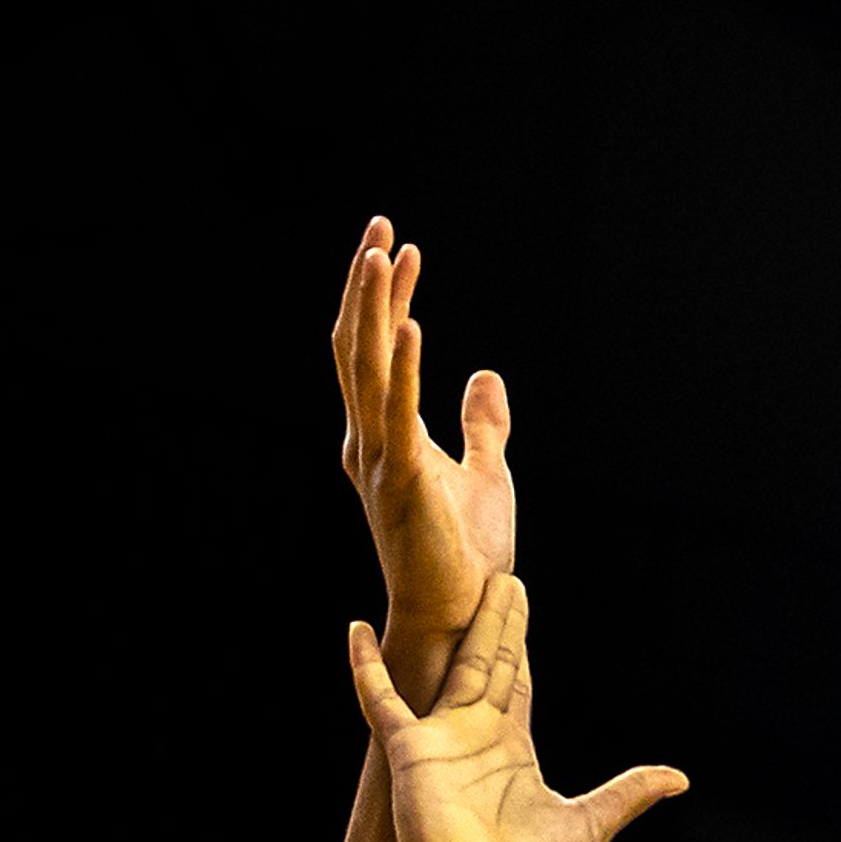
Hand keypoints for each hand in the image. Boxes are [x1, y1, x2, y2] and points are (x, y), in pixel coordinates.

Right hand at [331, 220, 514, 663]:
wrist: (459, 615)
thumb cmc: (467, 556)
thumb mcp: (484, 473)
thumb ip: (482, 425)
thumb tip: (484, 375)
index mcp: (382, 437)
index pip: (373, 352)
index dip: (383, 298)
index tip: (402, 248)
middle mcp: (368, 441)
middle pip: (356, 346)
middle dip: (366, 284)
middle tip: (379, 226)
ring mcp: (379, 458)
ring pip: (366, 367)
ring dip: (373, 306)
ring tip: (382, 251)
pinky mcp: (402, 479)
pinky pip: (397, 412)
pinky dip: (401, 365)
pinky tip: (409, 322)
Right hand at [348, 573, 686, 841]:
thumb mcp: (591, 825)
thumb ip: (629, 794)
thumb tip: (680, 779)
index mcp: (512, 748)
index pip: (519, 681)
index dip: (519, 643)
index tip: (520, 604)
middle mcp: (476, 735)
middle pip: (491, 661)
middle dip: (498, 620)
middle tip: (504, 575)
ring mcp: (442, 739)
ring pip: (453, 664)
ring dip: (462, 623)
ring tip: (470, 579)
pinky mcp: (410, 751)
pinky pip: (381, 700)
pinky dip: (367, 667)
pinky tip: (357, 630)